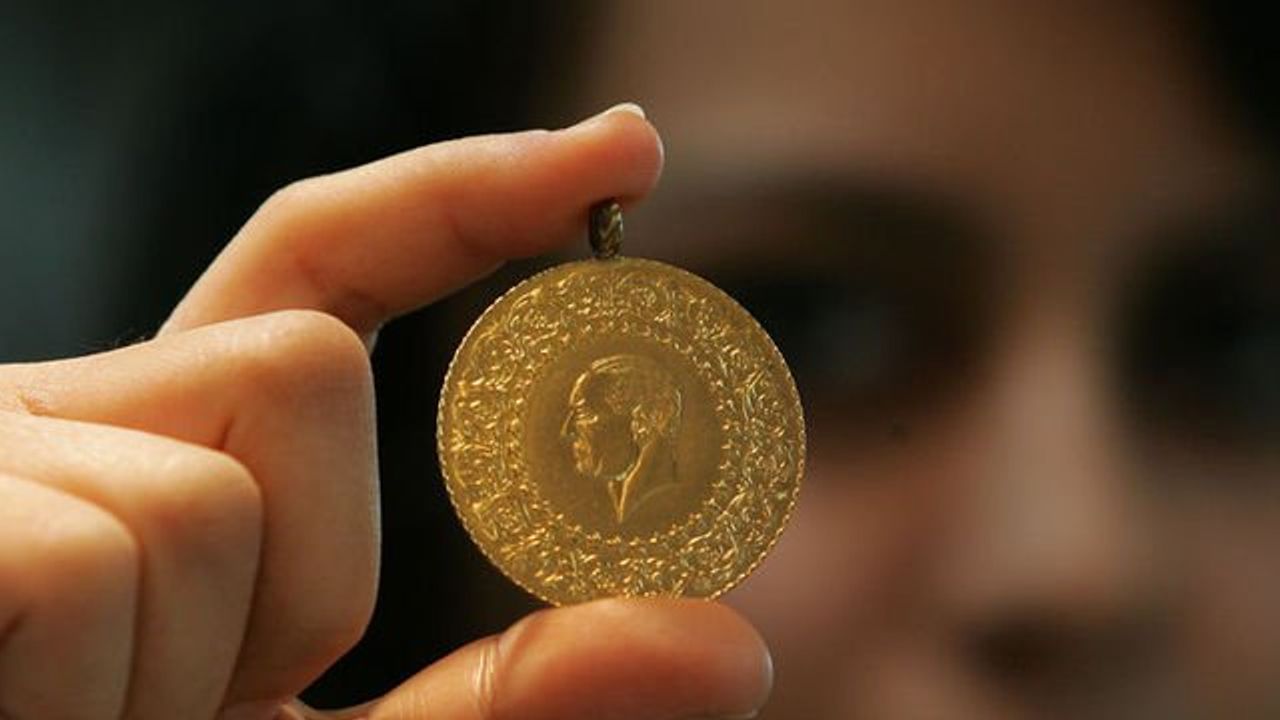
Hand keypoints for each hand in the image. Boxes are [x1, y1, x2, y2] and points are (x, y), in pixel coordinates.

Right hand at [0, 105, 772, 719]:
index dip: (466, 200)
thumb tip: (733, 646)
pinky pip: (106, 556)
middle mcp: (74, 411)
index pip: (320, 271)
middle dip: (311, 564)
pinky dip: (99, 692)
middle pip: (305, 362)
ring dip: (198, 664)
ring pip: (216, 484)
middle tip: (204, 694)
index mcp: (166, 446)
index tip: (619, 157)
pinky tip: (34, 712)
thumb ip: (511, 697)